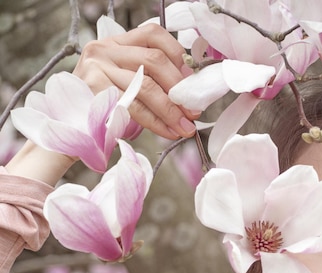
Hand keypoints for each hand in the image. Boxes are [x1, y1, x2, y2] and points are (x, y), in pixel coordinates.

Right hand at [73, 23, 198, 139]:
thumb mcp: (126, 83)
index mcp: (116, 43)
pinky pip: (134, 107)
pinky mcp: (94, 91)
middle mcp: (104, 50)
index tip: (191, 81)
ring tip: (186, 128)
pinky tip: (168, 131)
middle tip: (194, 111)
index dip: (178, 55)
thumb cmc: (104, 106)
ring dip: (172, 110)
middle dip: (179, 88)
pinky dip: (156, 122)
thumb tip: (189, 93)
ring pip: (146, 86)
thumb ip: (151, 79)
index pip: (153, 34)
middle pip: (154, 60)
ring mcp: (97, 68)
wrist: (70, 127)